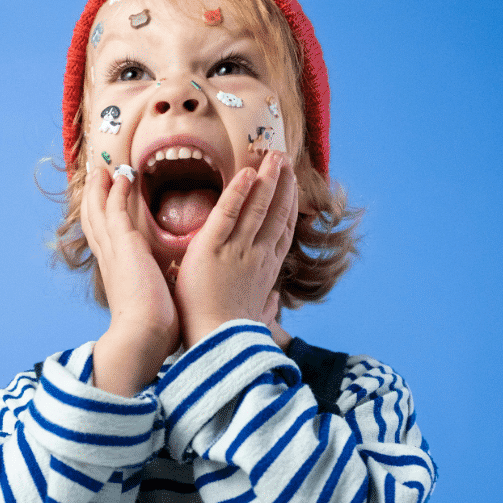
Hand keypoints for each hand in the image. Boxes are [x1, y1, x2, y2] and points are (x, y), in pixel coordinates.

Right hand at [78, 161, 178, 395]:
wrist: (142, 337)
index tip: (105, 205)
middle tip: (96, 177)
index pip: (105, 240)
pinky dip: (115, 191)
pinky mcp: (123, 245)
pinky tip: (122, 176)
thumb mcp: (153, 306)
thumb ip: (156, 296)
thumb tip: (168, 299)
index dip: (102, 220)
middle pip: (94, 222)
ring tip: (103, 169)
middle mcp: (109, 260)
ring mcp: (113, 251)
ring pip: (99, 212)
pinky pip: (114, 210)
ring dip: (100, 188)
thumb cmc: (152, 331)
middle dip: (94, 199)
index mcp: (117, 274)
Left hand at [174, 150, 298, 347]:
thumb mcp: (256, 320)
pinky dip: (238, 192)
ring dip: (268, 179)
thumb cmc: (233, 337)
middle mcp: (258, 256)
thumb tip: (275, 302)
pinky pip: (226, 213)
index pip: (281, 232)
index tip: (291, 188)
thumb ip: (266, 307)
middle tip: (284, 161)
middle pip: (276, 214)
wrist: (217, 345)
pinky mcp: (212, 249)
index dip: (288, 207)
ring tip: (274, 158)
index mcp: (266, 272)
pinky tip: (247, 172)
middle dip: (282, 185)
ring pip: (258, 207)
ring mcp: (237, 251)